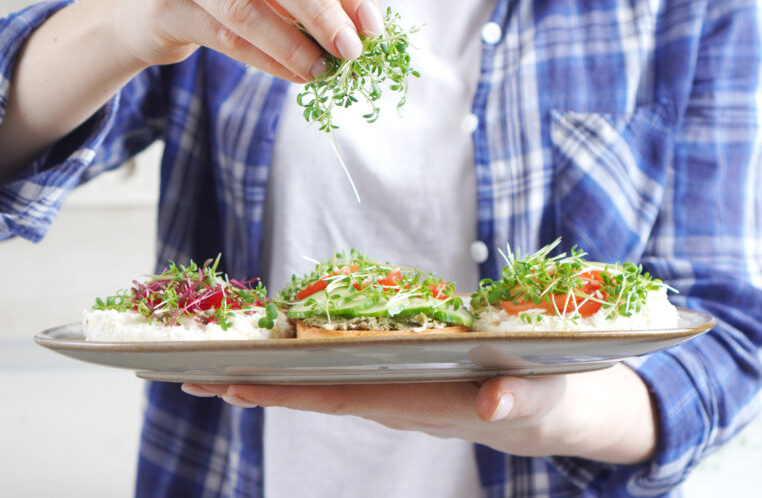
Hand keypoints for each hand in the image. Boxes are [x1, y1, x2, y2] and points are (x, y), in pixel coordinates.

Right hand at [113, 0, 384, 81]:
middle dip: (322, 10)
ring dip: (293, 44)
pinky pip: (224, 38)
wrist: (144, 11)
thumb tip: (362, 24)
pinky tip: (294, 75)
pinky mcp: (160, 6)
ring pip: (245, 7)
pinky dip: (266, 60)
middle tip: (352, 50)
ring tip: (323, 70)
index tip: (372, 23)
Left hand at [181, 364, 656, 463]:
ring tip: (222, 364)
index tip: (234, 385)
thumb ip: (523, 400)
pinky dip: (309, 359)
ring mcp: (399, 389)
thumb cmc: (557, 403)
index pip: (339, 399)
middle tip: (193, 375)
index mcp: (421, 403)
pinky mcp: (408, 375)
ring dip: (273, 373)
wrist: (568, 413)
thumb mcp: (548, 402)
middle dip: (256, 384)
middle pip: (315, 392)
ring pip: (325, 381)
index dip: (285, 392)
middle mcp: (398, 399)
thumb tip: (492, 402)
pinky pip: (347, 368)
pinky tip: (286, 348)